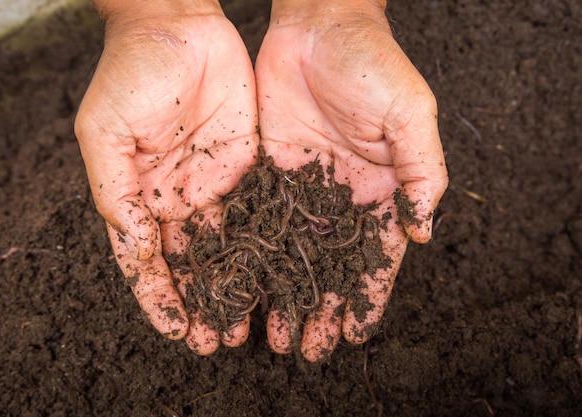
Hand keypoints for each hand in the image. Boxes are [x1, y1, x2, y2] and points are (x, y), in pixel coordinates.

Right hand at [74, 1, 258, 354]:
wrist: (181, 24)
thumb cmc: (133, 70)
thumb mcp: (105, 132)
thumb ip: (115, 190)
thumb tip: (132, 245)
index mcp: (137, 195)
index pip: (147, 258)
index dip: (159, 296)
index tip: (176, 330)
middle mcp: (176, 198)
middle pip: (189, 263)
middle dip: (202, 303)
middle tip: (217, 342)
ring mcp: (212, 184)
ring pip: (226, 248)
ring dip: (235, 287)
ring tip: (248, 326)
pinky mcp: (247, 167)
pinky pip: (257, 213)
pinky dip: (262, 248)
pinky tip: (274, 275)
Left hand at [255, 0, 447, 360]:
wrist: (318, 26)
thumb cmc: (372, 64)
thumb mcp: (411, 116)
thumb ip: (422, 174)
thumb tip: (424, 233)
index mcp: (380, 190)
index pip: (376, 257)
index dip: (368, 296)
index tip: (356, 333)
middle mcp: (340, 197)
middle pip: (331, 266)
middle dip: (320, 308)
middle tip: (305, 348)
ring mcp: (302, 188)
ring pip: (292, 254)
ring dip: (284, 294)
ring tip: (272, 334)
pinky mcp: (267, 173)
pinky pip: (260, 223)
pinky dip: (253, 258)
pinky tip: (243, 286)